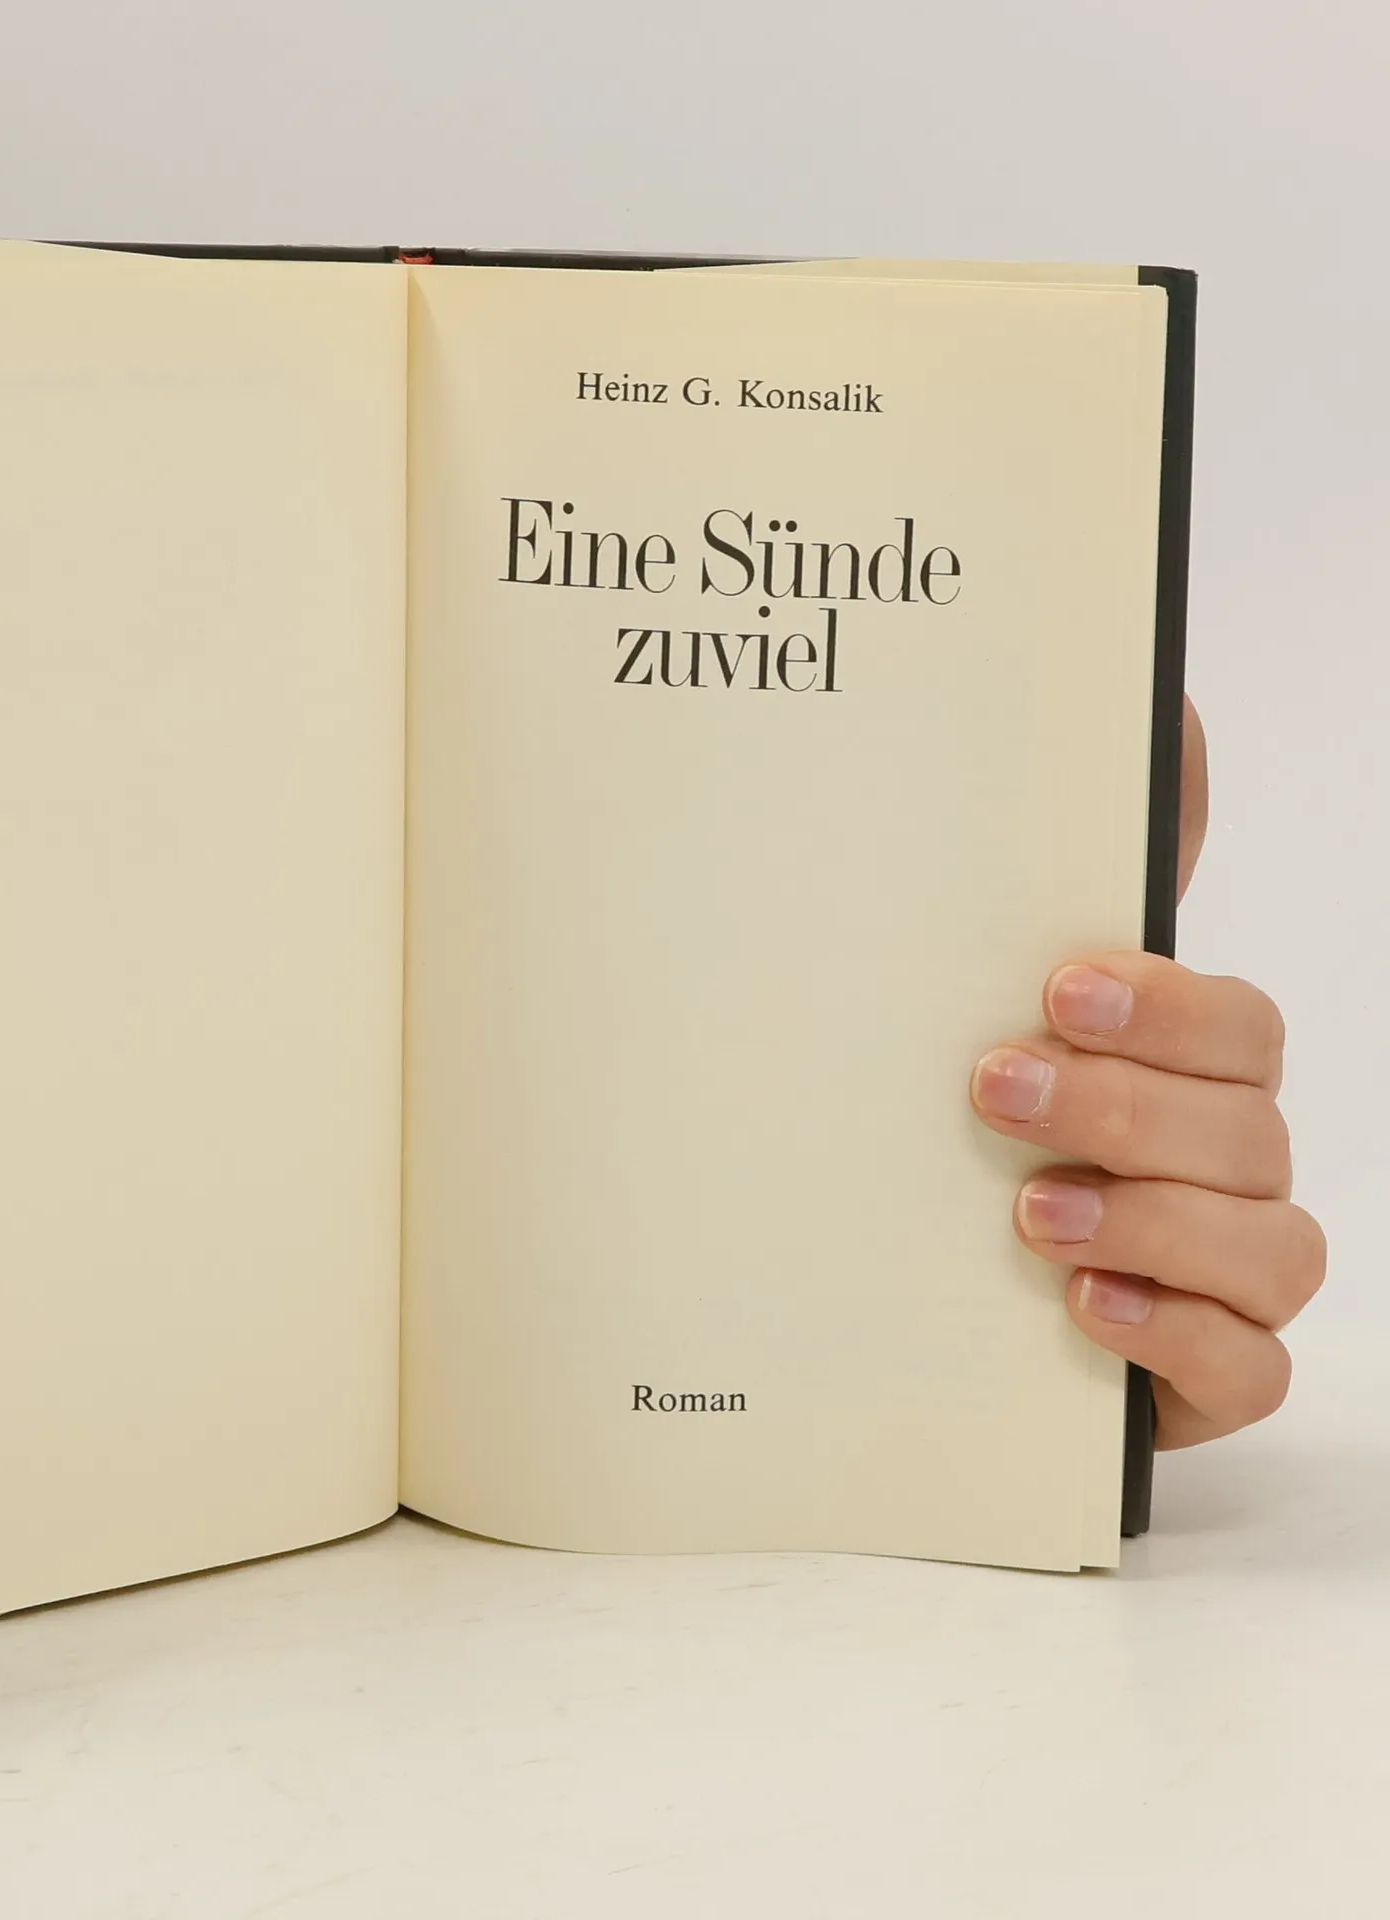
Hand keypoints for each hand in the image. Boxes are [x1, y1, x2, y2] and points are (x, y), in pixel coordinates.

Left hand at [970, 700, 1323, 1445]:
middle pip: (1250, 1127)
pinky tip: (1086, 1310)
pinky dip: (1181, 1338)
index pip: (1239, 1026)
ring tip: (1030, 1217)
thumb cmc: (953, 1126)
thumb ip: (1052, 869)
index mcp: (1180, 1070)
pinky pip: (1252, 1365)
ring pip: (1275, 1246)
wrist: (916, 1278)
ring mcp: (1224, 1270)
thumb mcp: (961, 992)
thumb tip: (1160, 716)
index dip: (1168, 1006)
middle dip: (1124, 1108)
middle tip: (994, 1093)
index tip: (1058, 990)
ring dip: (1154, 1224)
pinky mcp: (1203, 1369)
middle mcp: (1222, 1162)